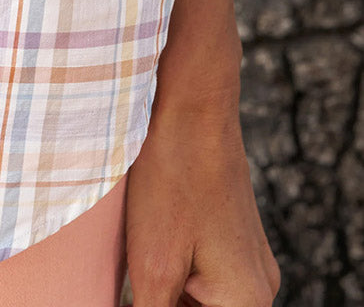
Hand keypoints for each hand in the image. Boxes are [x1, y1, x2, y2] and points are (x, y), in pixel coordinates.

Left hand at [125, 99, 281, 306]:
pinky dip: (176, 268)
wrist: (192, 108)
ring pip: (200, 299)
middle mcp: (260, 288)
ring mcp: (250, 259)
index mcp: (247, 302)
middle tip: (136, 269)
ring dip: (167, 288)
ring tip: (143, 250)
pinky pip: (205, 272)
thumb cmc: (172, 179)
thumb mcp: (153, 267)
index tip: (138, 284)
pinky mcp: (236, 237)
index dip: (159, 305)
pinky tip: (152, 239)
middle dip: (163, 300)